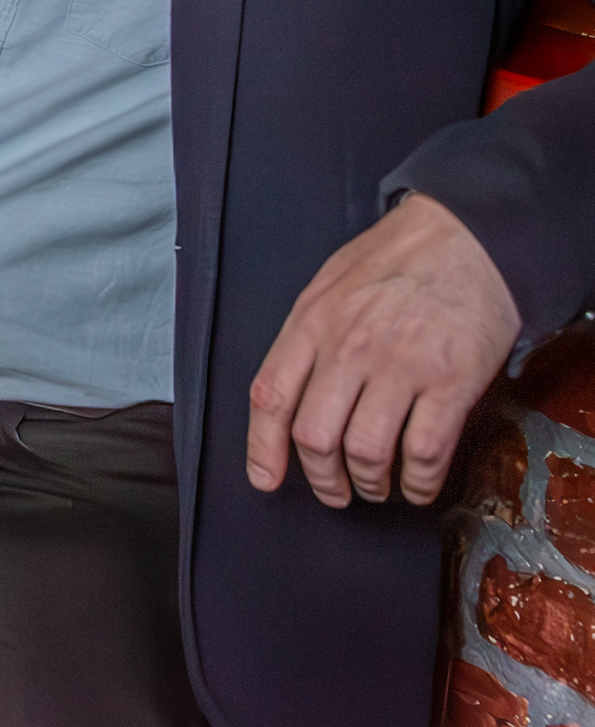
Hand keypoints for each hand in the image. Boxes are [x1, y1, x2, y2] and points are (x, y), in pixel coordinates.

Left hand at [247, 193, 520, 507]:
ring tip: (376, 485)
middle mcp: (350, 348)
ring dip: (370, 484)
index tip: (265, 478)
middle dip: (322, 478)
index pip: (270, 396)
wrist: (465, 236)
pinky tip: (418, 483)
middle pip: (315, 437)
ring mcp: (401, 366)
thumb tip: (289, 392)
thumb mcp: (330, 285)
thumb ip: (307, 337)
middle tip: (334, 490)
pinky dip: (419, 481)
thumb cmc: (395, 260)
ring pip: (367, 453)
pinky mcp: (451, 382)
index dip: (262, 448)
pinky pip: (425, 452)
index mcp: (312, 322)